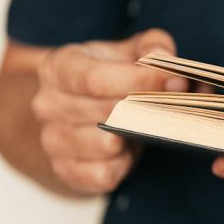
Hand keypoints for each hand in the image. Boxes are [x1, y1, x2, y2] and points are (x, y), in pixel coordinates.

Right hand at [31, 29, 187, 194]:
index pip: (95, 79)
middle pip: (106, 112)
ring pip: (105, 145)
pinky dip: (122, 166)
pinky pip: (102, 175)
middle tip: (175, 107)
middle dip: (148, 110)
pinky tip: (127, 152)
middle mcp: (47, 104)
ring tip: (146, 127)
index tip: (175, 82)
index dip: (141, 81)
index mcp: (58, 68)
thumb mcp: (129, 52)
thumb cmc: (111, 77)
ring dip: (134, 138)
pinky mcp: (65, 171)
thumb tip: (168, 64)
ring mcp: (52, 140)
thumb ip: (152, 48)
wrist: (79, 114)